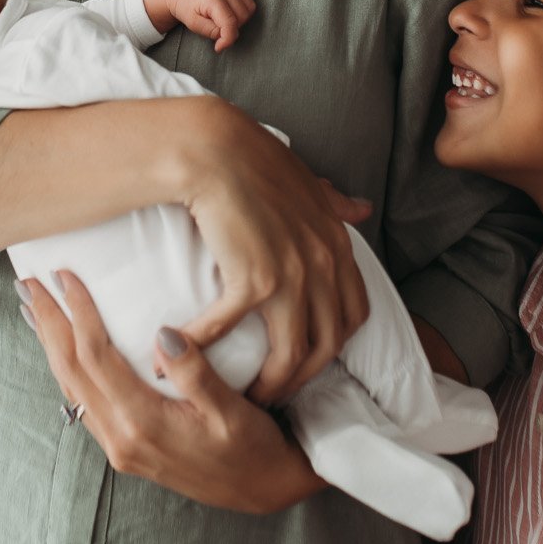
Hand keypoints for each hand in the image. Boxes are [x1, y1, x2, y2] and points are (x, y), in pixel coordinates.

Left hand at [23, 269, 325, 511]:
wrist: (262, 490)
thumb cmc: (253, 447)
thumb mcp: (233, 410)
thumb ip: (196, 373)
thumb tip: (162, 333)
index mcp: (144, 423)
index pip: (96, 357)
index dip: (78, 313)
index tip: (66, 276)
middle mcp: (122, 439)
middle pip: (71, 371)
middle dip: (48, 325)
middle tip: (28, 284)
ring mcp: (119, 447)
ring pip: (71, 388)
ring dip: (50, 346)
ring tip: (34, 310)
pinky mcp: (125, 449)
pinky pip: (83, 402)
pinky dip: (67, 369)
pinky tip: (64, 351)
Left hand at [144, 0, 255, 50]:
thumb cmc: (185, 9)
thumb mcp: (194, 25)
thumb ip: (212, 32)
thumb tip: (227, 36)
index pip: (231, 24)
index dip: (228, 39)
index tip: (219, 47)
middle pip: (243, 17)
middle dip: (233, 28)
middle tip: (219, 30)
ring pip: (250, 8)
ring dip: (241, 19)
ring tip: (224, 21)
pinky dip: (245, 7)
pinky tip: (232, 11)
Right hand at [174, 105, 372, 401]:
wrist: (217, 148)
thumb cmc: (256, 161)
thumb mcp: (308, 183)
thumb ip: (334, 202)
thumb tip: (362, 207)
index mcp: (337, 247)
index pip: (353, 316)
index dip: (333, 347)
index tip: (307, 361)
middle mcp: (323, 267)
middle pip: (326, 346)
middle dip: (303, 378)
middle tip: (276, 392)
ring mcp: (292, 276)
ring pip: (290, 355)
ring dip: (268, 384)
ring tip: (242, 395)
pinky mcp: (253, 279)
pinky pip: (230, 330)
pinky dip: (204, 348)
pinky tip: (181, 354)